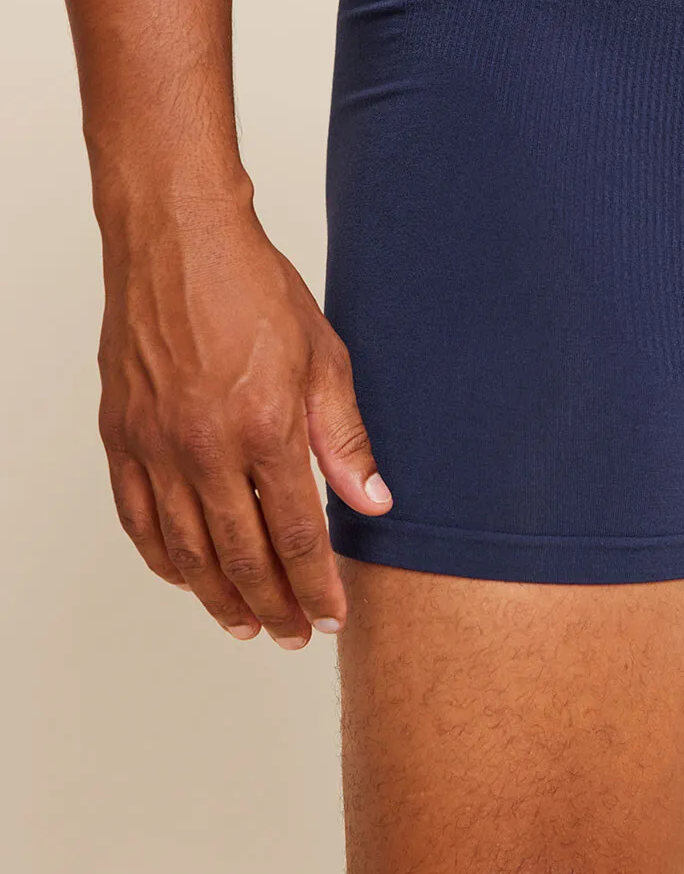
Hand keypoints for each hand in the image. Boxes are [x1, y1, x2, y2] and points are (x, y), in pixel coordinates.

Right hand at [96, 195, 388, 647]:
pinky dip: (163, 560)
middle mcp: (204, 446)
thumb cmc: (252, 287)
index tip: (333, 616)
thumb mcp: (324, 357)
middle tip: (294, 635)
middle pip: (241, 557)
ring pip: (185, 551)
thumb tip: (372, 503)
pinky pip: (137, 520)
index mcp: (264, 426)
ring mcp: (155, 444)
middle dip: (273, 607)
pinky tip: (187, 577)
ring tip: (245, 625)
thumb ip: (345, 439)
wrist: (178, 238)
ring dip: (217, 598)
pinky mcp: (121, 435)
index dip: (318, 586)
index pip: (298, 535)